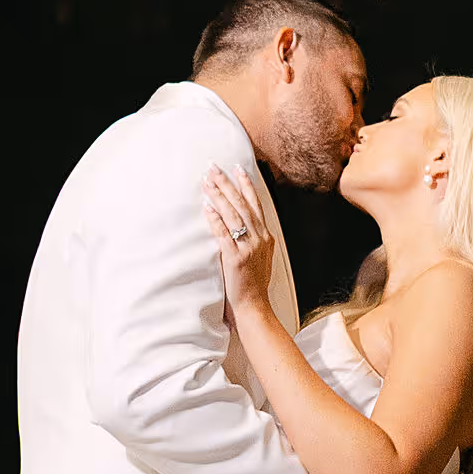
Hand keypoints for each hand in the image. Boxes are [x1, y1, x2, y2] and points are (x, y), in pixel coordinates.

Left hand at [202, 163, 277, 315]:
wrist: (254, 306)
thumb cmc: (254, 284)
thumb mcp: (261, 257)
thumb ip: (253, 239)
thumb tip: (242, 224)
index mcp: (266, 237)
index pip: (255, 204)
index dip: (246, 185)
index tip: (238, 168)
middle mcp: (260, 238)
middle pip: (242, 204)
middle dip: (227, 183)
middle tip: (214, 167)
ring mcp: (249, 248)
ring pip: (233, 214)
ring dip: (219, 195)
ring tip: (207, 181)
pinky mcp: (236, 258)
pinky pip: (223, 233)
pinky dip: (214, 218)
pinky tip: (206, 206)